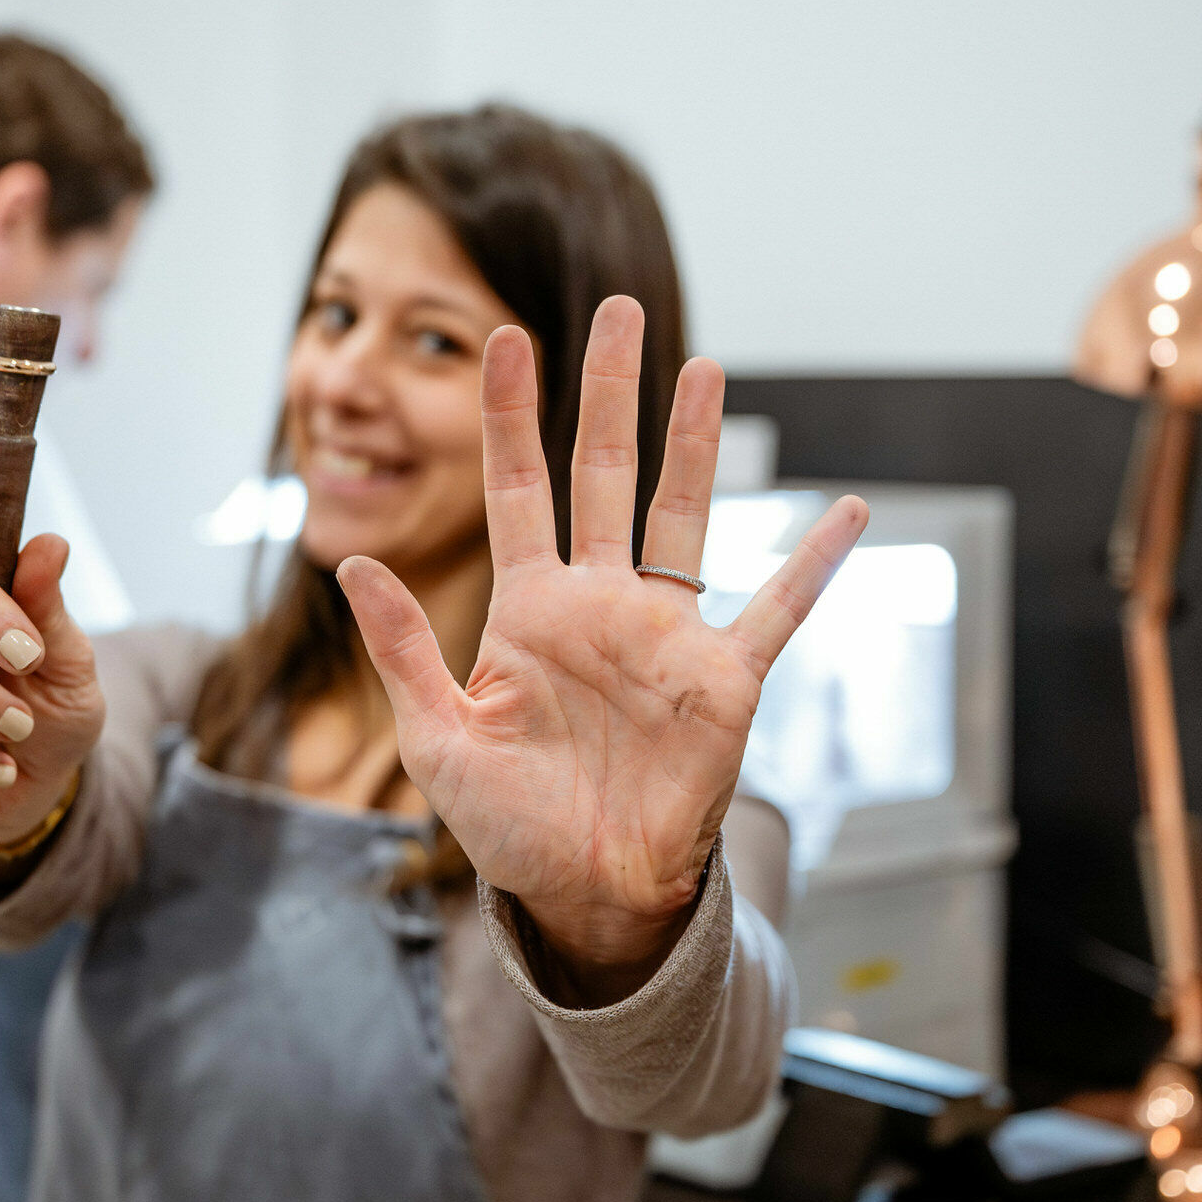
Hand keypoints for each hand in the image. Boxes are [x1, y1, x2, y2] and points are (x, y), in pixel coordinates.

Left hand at [339, 297, 866, 982]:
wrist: (587, 892)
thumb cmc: (508, 823)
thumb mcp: (437, 738)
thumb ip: (405, 649)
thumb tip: (353, 561)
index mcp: (528, 609)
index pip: (516, 488)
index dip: (511, 414)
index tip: (507, 338)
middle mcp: (599, 602)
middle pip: (604, 474)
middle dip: (609, 392)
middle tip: (618, 309)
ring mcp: (665, 633)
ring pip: (686, 514)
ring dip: (695, 443)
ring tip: (705, 367)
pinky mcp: (724, 679)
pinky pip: (778, 610)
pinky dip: (814, 564)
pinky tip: (848, 511)